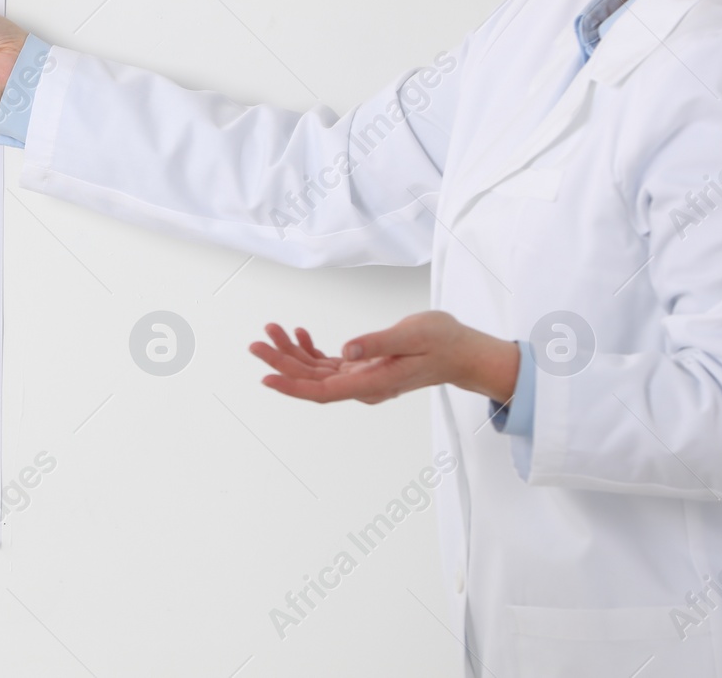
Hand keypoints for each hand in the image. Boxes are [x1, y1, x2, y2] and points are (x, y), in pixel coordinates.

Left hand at [248, 311, 518, 405]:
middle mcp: (364, 386)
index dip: (292, 386)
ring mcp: (362, 378)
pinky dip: (310, 351)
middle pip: (313, 381)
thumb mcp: (413, 335)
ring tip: (272, 329)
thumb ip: (378, 342)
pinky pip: (329, 365)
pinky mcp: (364, 368)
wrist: (463, 353)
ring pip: (317, 372)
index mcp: (373, 383)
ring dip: (292, 353)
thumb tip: (347, 350)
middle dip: (282, 363)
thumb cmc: (443, 342)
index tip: (266, 378)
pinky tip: (300, 335)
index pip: (324, 391)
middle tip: (258, 341)